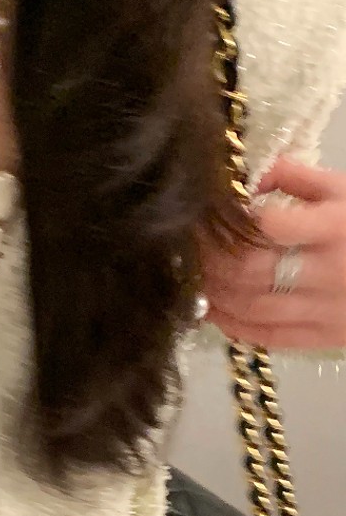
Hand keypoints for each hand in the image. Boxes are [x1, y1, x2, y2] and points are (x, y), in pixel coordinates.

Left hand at [199, 159, 345, 349]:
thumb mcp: (344, 190)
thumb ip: (294, 178)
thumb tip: (245, 178)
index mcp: (335, 227)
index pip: (266, 227)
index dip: (226, 224)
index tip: (201, 217)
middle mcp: (330, 271)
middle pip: (251, 271)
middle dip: (211, 262)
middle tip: (186, 252)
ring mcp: (327, 309)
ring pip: (254, 307)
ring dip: (215, 296)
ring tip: (194, 280)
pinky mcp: (325, 337)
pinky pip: (269, 337)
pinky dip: (234, 326)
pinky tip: (214, 311)